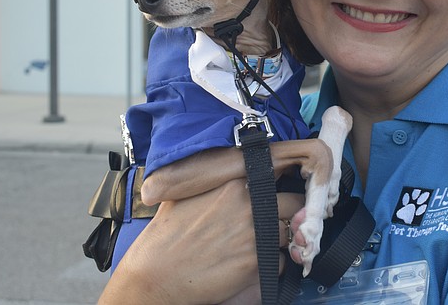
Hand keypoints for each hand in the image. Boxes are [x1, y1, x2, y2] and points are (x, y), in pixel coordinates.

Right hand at [99, 179, 304, 303]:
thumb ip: (211, 180)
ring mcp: (256, 234)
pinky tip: (248, 263)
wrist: (154, 277)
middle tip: (275, 221)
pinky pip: (281, 260)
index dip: (281, 182)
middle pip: (293, 202)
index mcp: (233, 183)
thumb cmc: (165, 237)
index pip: (277, 172)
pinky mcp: (258, 262)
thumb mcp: (183, 194)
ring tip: (257, 244)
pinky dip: (272, 264)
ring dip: (280, 238)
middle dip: (288, 212)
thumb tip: (228, 171)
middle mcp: (249, 204)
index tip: (280, 188)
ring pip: (290, 232)